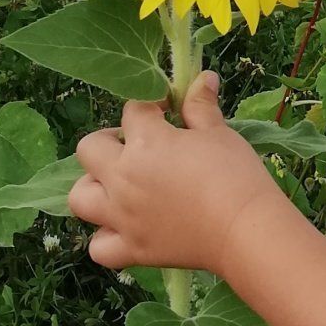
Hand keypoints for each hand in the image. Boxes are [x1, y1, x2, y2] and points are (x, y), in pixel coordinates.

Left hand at [67, 72, 274, 275]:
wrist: (245, 231)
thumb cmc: (235, 176)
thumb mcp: (219, 133)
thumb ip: (201, 105)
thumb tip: (203, 77)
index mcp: (145, 142)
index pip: (133, 110)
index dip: (150, 106)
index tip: (168, 112)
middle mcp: (122, 177)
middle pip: (89, 149)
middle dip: (108, 142)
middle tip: (136, 148)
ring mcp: (122, 216)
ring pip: (80, 197)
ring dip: (94, 187)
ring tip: (118, 187)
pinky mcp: (132, 248)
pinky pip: (98, 247)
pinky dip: (105, 237)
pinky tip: (125, 228)